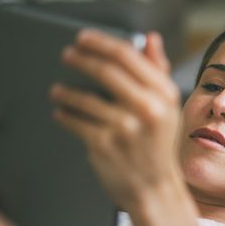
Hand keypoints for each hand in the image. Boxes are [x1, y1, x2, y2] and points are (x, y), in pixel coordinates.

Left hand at [50, 30, 181, 211]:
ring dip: (65, 91)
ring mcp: (125, 127)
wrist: (153, 187)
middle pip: (105, 71)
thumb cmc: (157, 144)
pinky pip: (75, 121)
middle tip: (67, 54)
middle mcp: (148, 108)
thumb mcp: (167, 106)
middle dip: (80, 59)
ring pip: (85, 97)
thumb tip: (150, 38)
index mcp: (164, 93)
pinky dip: (64, 114)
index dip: (101, 42)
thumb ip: (158, 70)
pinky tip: (60, 112)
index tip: (83, 38)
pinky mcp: (105, 144)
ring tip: (57, 90)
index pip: (128, 56)